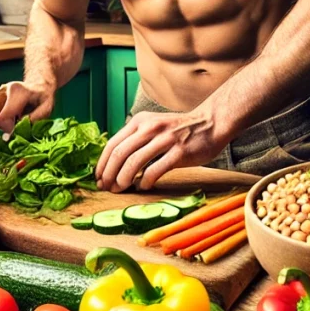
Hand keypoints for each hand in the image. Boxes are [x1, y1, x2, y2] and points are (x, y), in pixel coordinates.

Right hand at [0, 81, 54, 132]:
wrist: (38, 84)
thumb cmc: (43, 97)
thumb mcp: (47, 108)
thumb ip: (35, 119)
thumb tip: (19, 128)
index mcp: (17, 92)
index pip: (2, 118)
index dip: (8, 129)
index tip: (18, 129)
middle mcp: (4, 90)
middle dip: (7, 125)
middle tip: (20, 122)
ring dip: (5, 121)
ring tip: (17, 117)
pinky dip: (1, 117)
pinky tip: (12, 114)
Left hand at [95, 108, 225, 192]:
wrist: (211, 123)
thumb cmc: (179, 129)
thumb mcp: (153, 125)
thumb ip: (136, 138)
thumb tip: (114, 161)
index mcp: (139, 121)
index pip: (113, 144)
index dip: (102, 163)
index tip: (98, 178)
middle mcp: (149, 128)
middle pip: (120, 154)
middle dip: (109, 174)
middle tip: (106, 188)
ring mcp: (164, 139)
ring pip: (134, 162)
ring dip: (123, 179)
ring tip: (121, 189)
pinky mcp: (179, 152)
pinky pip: (155, 170)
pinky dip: (145, 181)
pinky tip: (143, 187)